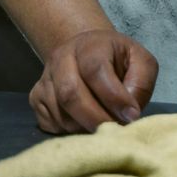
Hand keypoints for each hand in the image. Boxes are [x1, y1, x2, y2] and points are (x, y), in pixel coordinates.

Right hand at [30, 28, 158, 133]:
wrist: (88, 53)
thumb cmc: (118, 61)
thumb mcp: (140, 62)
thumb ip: (141, 83)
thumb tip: (129, 113)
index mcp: (90, 45)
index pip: (96, 71)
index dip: (114, 97)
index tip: (130, 115)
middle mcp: (61, 58)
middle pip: (71, 94)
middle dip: (96, 119)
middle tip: (115, 131)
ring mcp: (45, 78)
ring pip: (59, 112)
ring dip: (83, 127)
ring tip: (103, 128)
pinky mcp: (35, 98)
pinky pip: (48, 122)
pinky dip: (68, 131)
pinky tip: (84, 125)